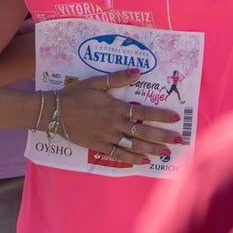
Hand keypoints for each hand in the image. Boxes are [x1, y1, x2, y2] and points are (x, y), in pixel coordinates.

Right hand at [55, 68, 181, 164]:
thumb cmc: (75, 94)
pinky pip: (118, 154)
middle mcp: (114, 124)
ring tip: (167, 153)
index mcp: (115, 107)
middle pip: (143, 132)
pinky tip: (144, 161)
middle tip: (179, 140)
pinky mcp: (98, 146)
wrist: (54, 111)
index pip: (143, 112)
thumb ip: (118, 78)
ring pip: (134, 146)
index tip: (175, 118)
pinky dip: (132, 159)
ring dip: (152, 150)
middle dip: (162, 136)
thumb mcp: (96, 82)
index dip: (160, 115)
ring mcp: (107, 137)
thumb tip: (138, 71)